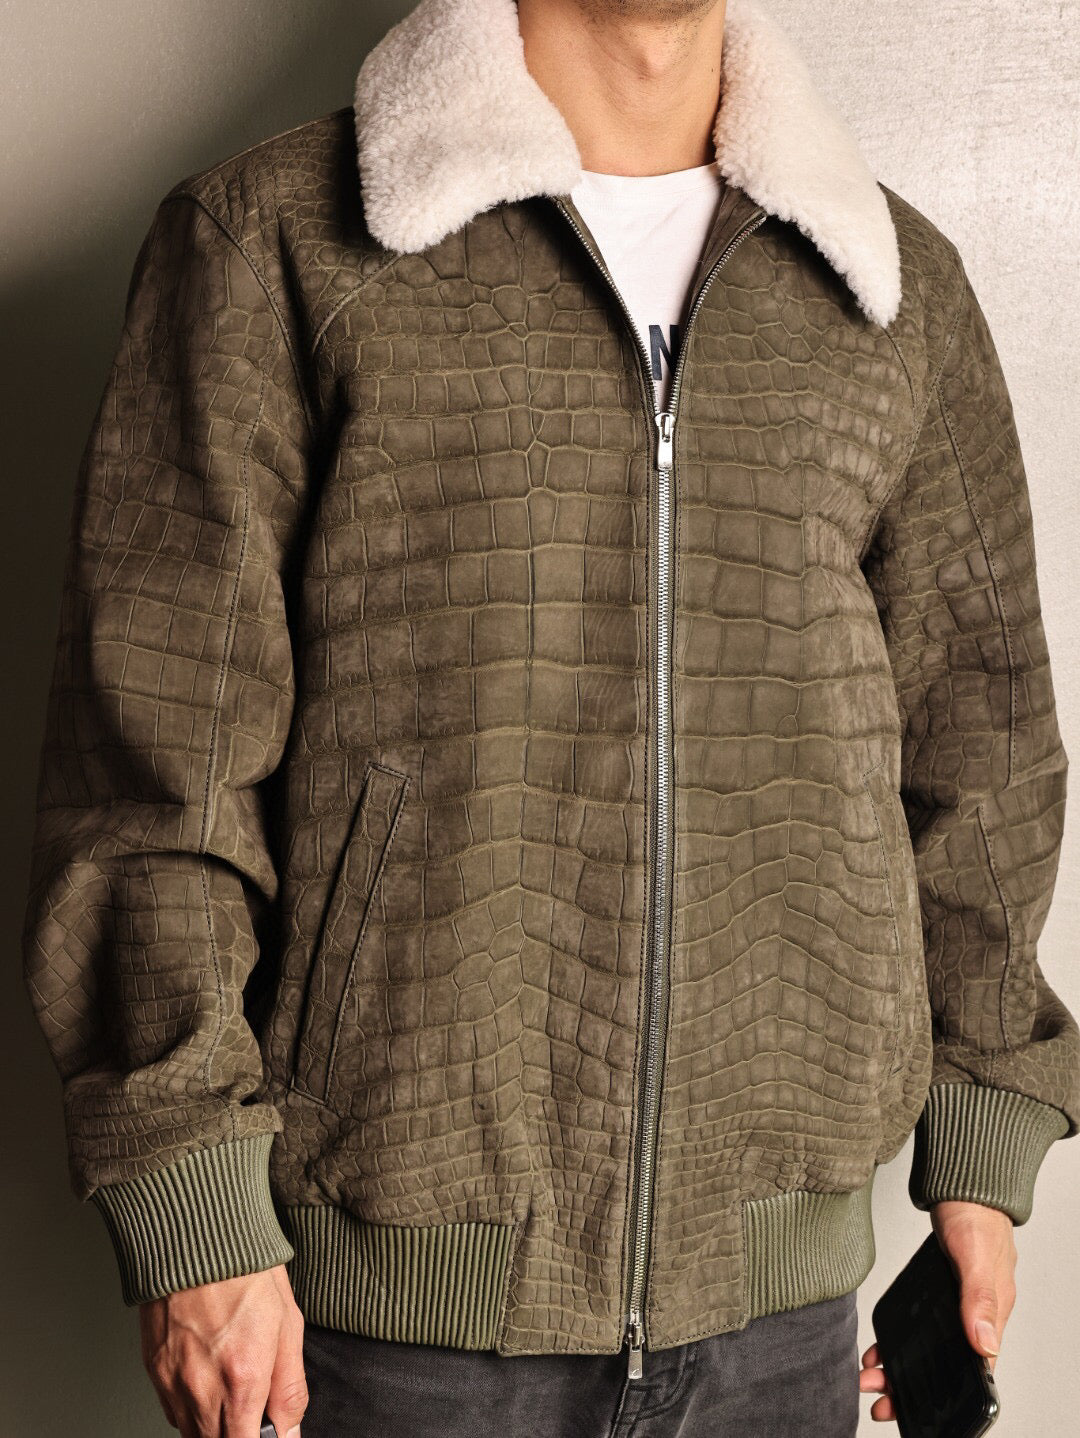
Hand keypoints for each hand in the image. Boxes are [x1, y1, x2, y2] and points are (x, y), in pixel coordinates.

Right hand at [139, 1264, 306, 1437]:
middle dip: (238, 1434)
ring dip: (215, 1426)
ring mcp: (173, 1383)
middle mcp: (203, 1390)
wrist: (196, 1237)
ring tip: (231, 1391)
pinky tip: (207, 1380)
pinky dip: (192, 1408)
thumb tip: (291, 1429)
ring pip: (193, 1434)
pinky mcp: (153, 1372)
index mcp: (243, 1380)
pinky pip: (173, 1412)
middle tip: (253, 1409)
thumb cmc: (245, 1271)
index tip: (269, 1432)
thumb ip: (290, 1387)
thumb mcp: (288, 1324)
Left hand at [859, 1201, 1016, 1422]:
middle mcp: (975, 1317)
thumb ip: (979, 1299)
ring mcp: (957, 1305)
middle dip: (909, 1386)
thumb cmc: (977, 1217)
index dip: (942, 1396)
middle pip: (943, 1365)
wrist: (964, 1185)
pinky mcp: (940, 1292)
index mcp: (991, 1318)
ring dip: (899, 1365)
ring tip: (870, 1376)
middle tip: (877, 1398)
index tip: (912, 1411)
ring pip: (927, 1348)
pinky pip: (919, 1326)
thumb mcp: (975, 1258)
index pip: (971, 1373)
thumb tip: (985, 1346)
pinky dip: (899, 1339)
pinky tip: (879, 1345)